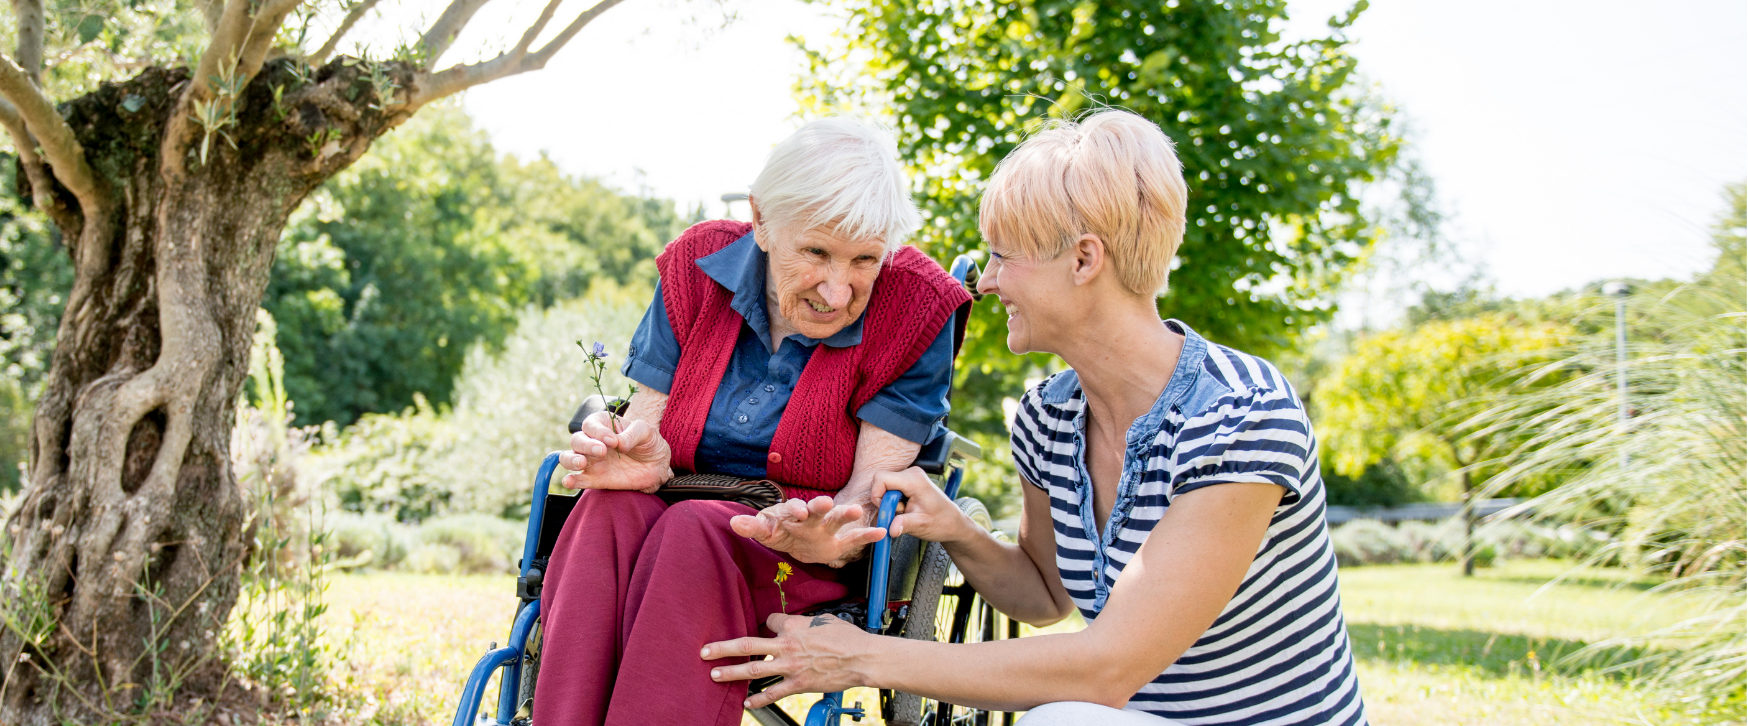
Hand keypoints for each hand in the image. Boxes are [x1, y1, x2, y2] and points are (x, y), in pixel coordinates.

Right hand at [558, 411, 671, 492]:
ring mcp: (592, 461)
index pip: (591, 424)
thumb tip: (619, 443)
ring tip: (581, 463)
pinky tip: (570, 481)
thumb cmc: (649, 443)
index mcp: (604, 425)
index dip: (598, 431)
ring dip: (570, 460)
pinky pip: (577, 480)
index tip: (613, 440)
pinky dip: (570, 480)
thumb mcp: (646, 432)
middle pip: (576, 440)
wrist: (657, 465)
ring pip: (568, 458)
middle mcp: (593, 442)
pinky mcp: (595, 479)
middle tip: (602, 451)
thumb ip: (632, 434)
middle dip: (586, 445)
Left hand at [701, 612, 871, 707]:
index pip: (770, 621)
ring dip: (731, 672)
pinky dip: (758, 698)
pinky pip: (773, 693)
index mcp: (793, 626)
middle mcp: (787, 645)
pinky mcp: (798, 684)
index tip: (767, 628)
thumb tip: (800, 625)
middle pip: (747, 644)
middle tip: (705, 651)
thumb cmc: (848, 638)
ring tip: (715, 674)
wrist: (862, 657)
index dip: (767, 624)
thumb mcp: (825, 620)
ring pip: (753, 668)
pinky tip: (747, 702)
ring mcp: (790, 666)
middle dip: (723, 648)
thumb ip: (806, 623)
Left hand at [730, 497, 884, 566]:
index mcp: (793, 513)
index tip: (797, 511)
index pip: (794, 508)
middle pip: (817, 509)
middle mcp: (812, 518)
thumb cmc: (781, 532)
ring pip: (837, 520)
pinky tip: (882, 533)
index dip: (795, 509)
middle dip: (820, 506)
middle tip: (826, 502)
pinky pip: (854, 539)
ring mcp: (827, 529)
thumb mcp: (765, 532)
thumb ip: (752, 527)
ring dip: (846, 515)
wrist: (799, 543)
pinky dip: (867, 536)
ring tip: (858, 512)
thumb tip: (733, 522)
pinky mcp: (838, 542)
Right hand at [871, 467, 972, 542]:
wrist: (953, 522)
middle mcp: (912, 474)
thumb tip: (890, 529)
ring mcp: (911, 476)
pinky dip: (894, 501)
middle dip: (885, 500)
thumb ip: (903, 524)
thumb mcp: (920, 525)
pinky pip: (892, 488)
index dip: (877, 494)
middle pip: (882, 482)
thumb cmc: (941, 522)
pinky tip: (906, 508)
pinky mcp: (910, 481)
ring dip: (890, 502)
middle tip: (899, 513)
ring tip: (905, 511)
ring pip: (886, 486)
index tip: (885, 509)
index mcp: (914, 480)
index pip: (881, 478)